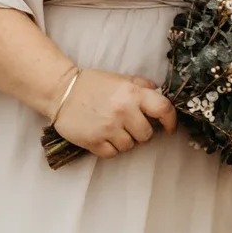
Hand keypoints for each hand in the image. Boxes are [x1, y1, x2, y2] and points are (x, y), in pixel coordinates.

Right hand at [50, 69, 176, 156]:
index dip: (170, 120)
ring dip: (124, 140)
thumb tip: (158, 93)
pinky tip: (102, 136)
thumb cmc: (92, 84)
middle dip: (141, 132)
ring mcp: (108, 128)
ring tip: (112, 128)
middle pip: (147, 135)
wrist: (60, 91)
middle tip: (129, 125)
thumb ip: (140, 86)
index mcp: (132, 93)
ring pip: (130, 146)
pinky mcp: (94, 141)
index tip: (169, 127)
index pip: (163, 109)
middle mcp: (123, 111)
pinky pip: (112, 153)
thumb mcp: (119, 79)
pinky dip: (109, 147)